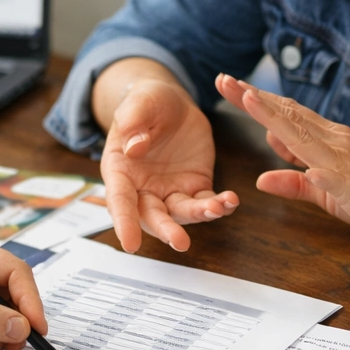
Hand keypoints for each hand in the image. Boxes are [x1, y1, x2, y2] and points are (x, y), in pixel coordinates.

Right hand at [102, 77, 238, 251]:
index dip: (124, 222)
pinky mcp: (195, 186)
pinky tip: (230, 200)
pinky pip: (206, 201)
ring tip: (218, 207)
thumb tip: (134, 148)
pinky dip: (219, 205)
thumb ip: (133, 122)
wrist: (171, 103)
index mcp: (120, 170)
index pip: (119, 200)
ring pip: (182, 212)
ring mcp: (170, 190)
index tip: (131, 246)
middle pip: (152, 215)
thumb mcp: (138, 103)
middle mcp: (143, 188)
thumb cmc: (147, 103)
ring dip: (200, 214)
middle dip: (166, 229)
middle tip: (180, 242)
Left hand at [215, 73, 349, 249]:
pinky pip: (332, 178)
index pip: (286, 116)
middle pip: (287, 115)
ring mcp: (344, 160)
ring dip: (274, 116)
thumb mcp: (324, 194)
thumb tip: (261, 178)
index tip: (231, 86)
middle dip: (253, 97)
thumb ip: (294, 183)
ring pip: (303, 133)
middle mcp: (334, 141)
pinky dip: (315, 170)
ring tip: (247, 98)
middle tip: (223, 79)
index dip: (257, 102)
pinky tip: (302, 167)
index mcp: (327, 142)